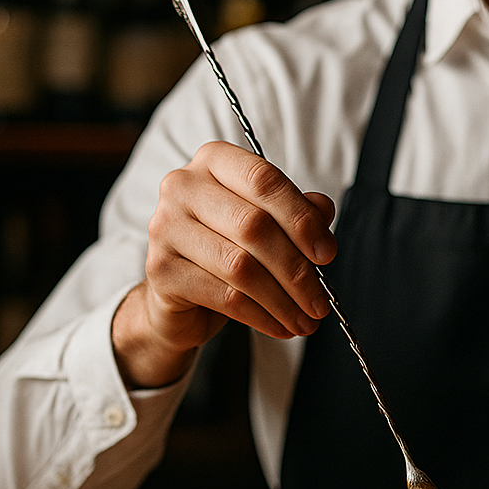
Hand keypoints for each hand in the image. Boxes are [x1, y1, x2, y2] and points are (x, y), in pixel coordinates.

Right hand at [113, 141, 336, 387]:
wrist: (181, 296)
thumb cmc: (227, 251)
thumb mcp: (267, 227)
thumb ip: (295, 212)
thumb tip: (323, 210)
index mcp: (214, 161)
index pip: (264, 180)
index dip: (302, 219)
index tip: (327, 254)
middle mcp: (183, 186)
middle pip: (254, 226)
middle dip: (296, 270)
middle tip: (320, 301)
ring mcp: (166, 226)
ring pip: (240, 267)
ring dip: (282, 301)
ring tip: (306, 321)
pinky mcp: (161, 269)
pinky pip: (224, 297)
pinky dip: (261, 317)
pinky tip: (281, 327)